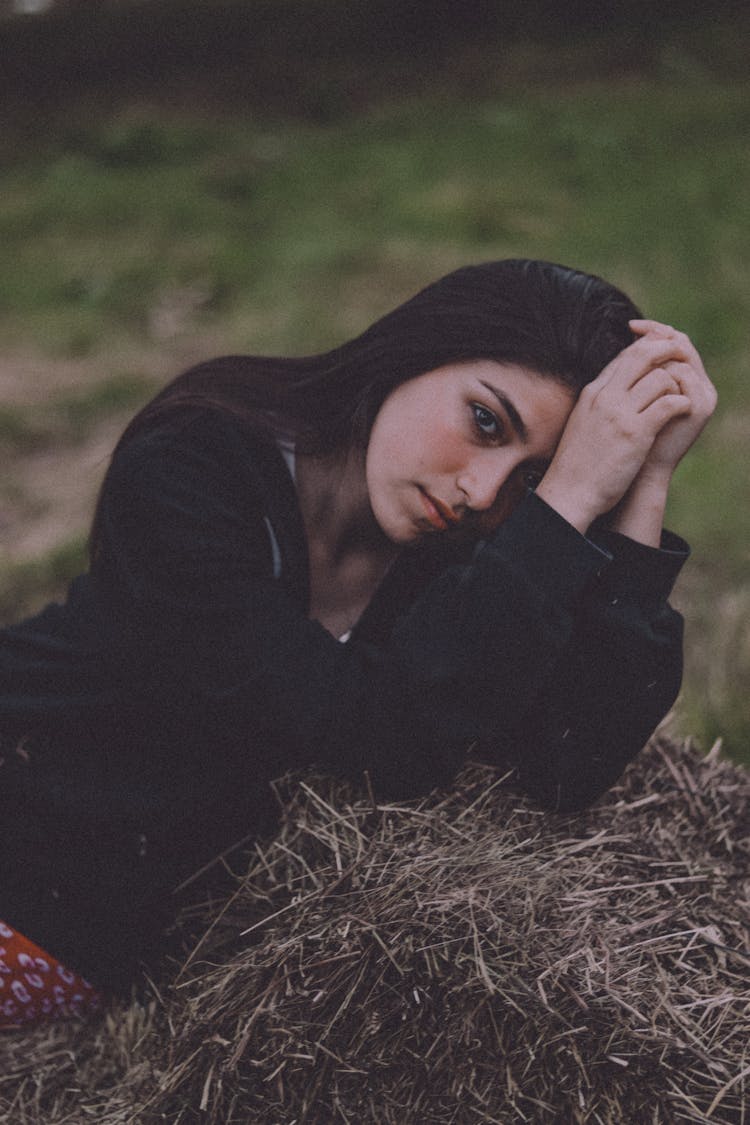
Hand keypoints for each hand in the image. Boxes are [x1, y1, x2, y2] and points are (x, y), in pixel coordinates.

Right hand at [535, 331, 693, 532]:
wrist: (568, 492)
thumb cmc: (576, 463)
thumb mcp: (583, 422)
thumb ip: (600, 403)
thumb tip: (618, 391)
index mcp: (592, 392)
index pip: (624, 355)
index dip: (648, 349)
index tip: (662, 358)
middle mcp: (605, 397)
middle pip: (642, 354)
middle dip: (667, 351)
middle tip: (681, 361)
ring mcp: (620, 414)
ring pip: (660, 377)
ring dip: (677, 385)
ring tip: (680, 398)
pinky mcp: (636, 433)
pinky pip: (668, 404)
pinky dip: (681, 404)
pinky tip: (683, 412)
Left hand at [627, 320, 716, 480]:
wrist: (637, 474)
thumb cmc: (627, 440)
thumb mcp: (629, 402)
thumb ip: (634, 376)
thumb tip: (625, 343)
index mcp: (683, 383)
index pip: (673, 343)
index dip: (654, 330)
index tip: (630, 325)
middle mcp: (697, 386)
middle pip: (682, 343)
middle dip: (657, 333)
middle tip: (633, 327)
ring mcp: (701, 396)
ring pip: (682, 355)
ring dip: (657, 352)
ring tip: (635, 353)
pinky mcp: (699, 408)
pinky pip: (681, 374)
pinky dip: (661, 369)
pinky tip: (641, 373)